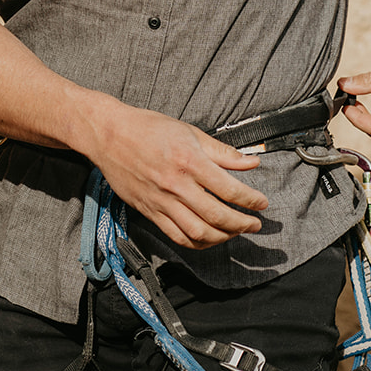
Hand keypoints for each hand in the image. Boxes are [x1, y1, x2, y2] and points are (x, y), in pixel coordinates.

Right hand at [86, 103, 266, 249]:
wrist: (109, 135)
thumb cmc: (148, 128)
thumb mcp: (189, 131)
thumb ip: (222, 152)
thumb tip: (250, 163)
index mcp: (189, 161)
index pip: (230, 189)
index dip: (251, 200)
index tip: (262, 203)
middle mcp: (176, 185)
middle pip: (218, 216)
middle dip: (242, 224)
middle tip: (255, 224)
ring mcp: (161, 201)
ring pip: (199, 232)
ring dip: (222, 237)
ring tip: (234, 232)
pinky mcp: (149, 211)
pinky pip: (177, 236)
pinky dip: (197, 242)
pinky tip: (209, 237)